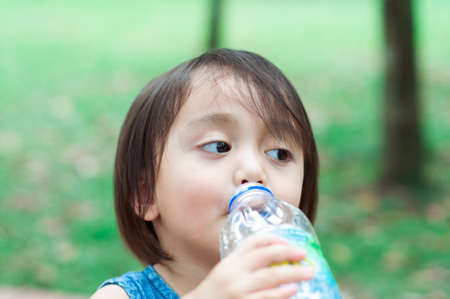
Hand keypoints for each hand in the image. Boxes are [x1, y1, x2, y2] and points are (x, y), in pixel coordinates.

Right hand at [183, 234, 313, 298]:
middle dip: (288, 253)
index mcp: (230, 261)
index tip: (289, 242)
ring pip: (270, 277)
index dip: (274, 239)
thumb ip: (244, 265)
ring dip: (293, 273)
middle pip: (265, 256)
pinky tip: (293, 290)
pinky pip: (266, 298)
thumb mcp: (225, 273)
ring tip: (309, 272)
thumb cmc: (216, 294)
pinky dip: (281, 294)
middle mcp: (233, 272)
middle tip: (304, 254)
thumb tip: (278, 261)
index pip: (253, 242)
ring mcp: (238, 290)